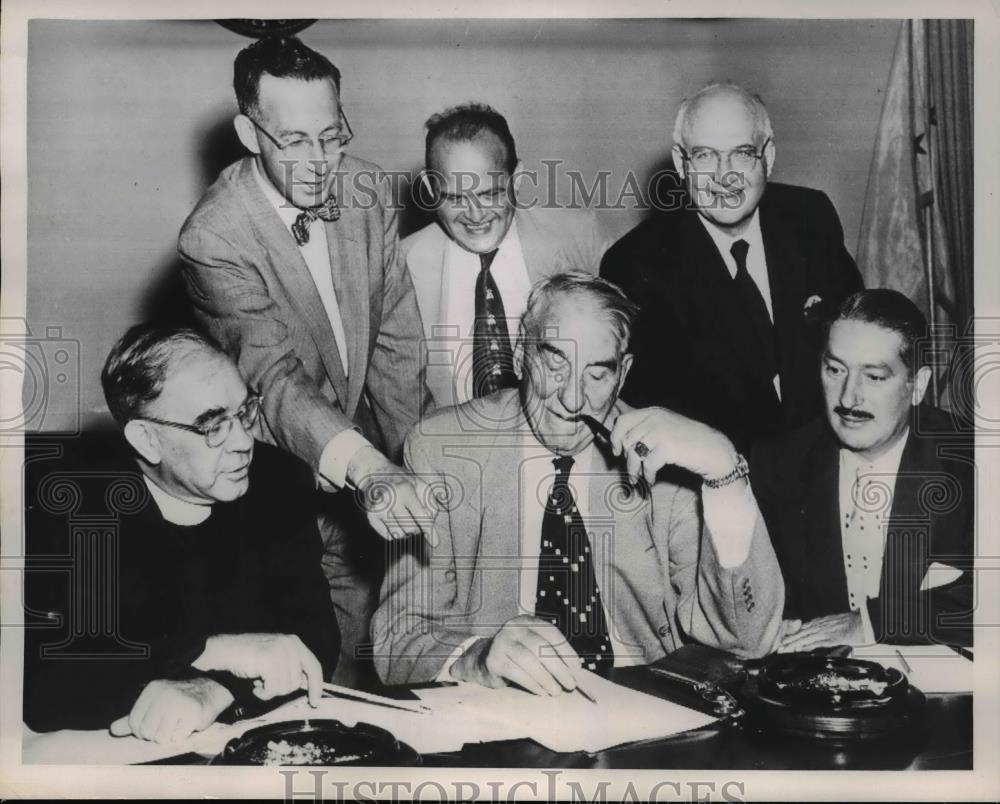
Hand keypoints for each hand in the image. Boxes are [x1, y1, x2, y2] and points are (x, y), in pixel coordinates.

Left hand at [109, 677, 231, 743]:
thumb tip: (113, 730)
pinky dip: (184, 735)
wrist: (213, 689)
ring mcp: (179, 702)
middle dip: (158, 734)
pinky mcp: (193, 712)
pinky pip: (178, 738)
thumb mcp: (156, 704)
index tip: (157, 723)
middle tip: (170, 724)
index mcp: (152, 689)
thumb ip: (134, 717)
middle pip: (147, 732)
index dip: (144, 730)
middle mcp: (164, 693)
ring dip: (171, 736)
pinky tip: (190, 724)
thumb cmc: (181, 700)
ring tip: (180, 723)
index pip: (134, 724)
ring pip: (162, 737)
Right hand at [192, 633, 322, 705]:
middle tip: (264, 682)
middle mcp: (290, 644)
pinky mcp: (269, 660)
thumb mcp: (275, 659)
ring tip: (258, 680)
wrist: (225, 651)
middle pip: (296, 683)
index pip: (314, 666)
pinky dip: (263, 693)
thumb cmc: (248, 658)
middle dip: (280, 689)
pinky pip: (273, 689)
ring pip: (285, 688)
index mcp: (294, 642)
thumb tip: (307, 685)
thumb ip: (291, 669)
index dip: (316, 686)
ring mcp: (280, 651)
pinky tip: (254, 683)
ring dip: (269, 691)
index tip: (315, 702)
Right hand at [348, 446, 433, 540]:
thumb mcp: (420, 484)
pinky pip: (388, 536)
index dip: (429, 530)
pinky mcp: (370, 517)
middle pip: (411, 529)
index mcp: (405, 490)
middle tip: (414, 516)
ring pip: (399, 535)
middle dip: (417, 527)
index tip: (435, 543)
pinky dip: (395, 532)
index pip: (420, 515)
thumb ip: (430, 503)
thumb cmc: (402, 480)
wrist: (373, 473)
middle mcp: (390, 500)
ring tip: (403, 515)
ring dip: (406, 530)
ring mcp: (378, 510)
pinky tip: (393, 518)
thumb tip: (430, 524)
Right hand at [451, 615, 582, 695]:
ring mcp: (501, 642)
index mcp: (527, 621)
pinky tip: (542, 692)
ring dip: (546, 677)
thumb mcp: (534, 648)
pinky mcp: (493, 660)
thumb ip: (551, 654)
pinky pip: (516, 672)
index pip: (551, 632)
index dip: (566, 650)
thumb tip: (575, 672)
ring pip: (528, 660)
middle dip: (558, 667)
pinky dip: (532, 684)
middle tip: (571, 684)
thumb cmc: (518, 656)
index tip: (577, 668)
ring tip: (557, 691)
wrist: (484, 661)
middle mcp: (513, 627)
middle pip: (540, 646)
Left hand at [608, 407, 738, 486]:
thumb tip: (619, 445)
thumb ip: (645, 430)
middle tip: (632, 469)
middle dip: (626, 458)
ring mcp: (661, 431)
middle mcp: (655, 418)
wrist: (713, 448)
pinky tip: (652, 479)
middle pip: (626, 439)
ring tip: (638, 478)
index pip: (623, 421)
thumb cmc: (688, 441)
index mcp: (653, 412)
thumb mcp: (665, 427)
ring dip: (634, 469)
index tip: (616, 451)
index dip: (615, 437)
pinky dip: (648, 475)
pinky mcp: (667, 446)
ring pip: (633, 452)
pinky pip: (647, 464)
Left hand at [777, 611, 864, 651]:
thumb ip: (825, 629)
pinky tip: (799, 649)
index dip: (791, 635)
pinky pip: (816, 642)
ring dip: (793, 644)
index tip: (782, 641)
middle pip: (800, 633)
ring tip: (783, 649)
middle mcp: (819, 625)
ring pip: (805, 637)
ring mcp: (824, 631)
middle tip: (777, 646)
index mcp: (819, 622)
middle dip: (789, 640)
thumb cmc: (852, 623)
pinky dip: (806, 646)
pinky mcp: (831, 637)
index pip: (802, 629)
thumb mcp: (834, 625)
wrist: (864, 620)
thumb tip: (819, 636)